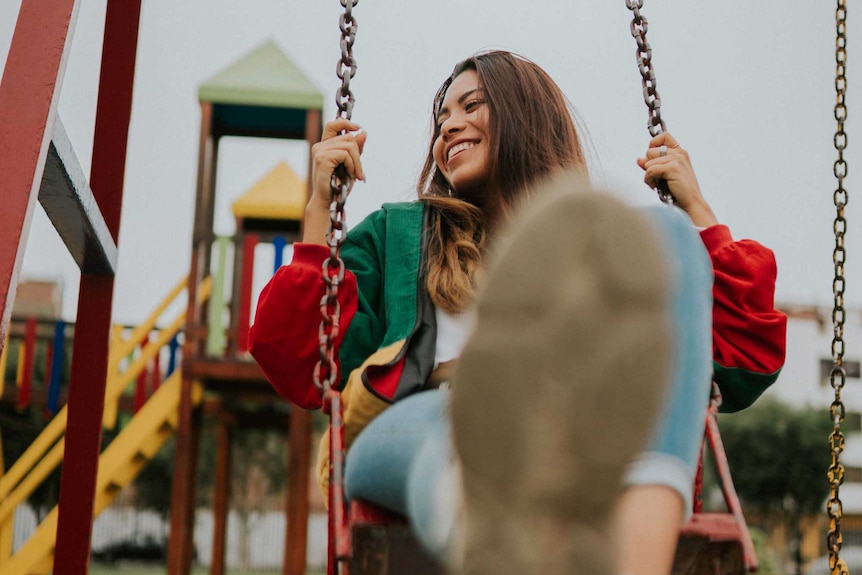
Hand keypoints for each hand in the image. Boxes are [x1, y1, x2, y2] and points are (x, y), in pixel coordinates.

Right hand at [304, 119, 367, 243]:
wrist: (329, 202)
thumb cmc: (339, 185)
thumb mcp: (351, 164)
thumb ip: (356, 149)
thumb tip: (363, 132)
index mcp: (325, 146)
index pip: (333, 125)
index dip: (346, 122)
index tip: (359, 127)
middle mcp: (320, 146)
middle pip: (348, 137)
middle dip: (358, 155)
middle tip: (359, 172)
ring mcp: (320, 151)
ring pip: (349, 146)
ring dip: (357, 162)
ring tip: (356, 175)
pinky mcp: (322, 158)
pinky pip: (345, 154)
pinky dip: (352, 165)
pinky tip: (350, 175)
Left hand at [637, 133, 718, 227]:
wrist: (691, 204)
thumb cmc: (679, 191)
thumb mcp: (664, 175)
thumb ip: (653, 165)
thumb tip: (639, 160)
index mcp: (680, 152)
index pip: (663, 136)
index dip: (653, 144)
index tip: (652, 158)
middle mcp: (679, 153)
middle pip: (650, 150)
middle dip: (649, 165)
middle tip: (657, 177)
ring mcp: (677, 159)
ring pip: (648, 162)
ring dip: (649, 176)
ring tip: (658, 184)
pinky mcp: (673, 168)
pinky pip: (650, 170)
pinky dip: (650, 180)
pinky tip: (656, 187)